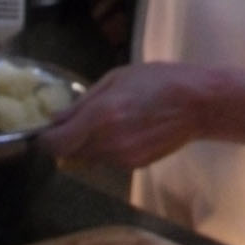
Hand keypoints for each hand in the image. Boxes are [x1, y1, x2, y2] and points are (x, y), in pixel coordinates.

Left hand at [38, 62, 207, 167]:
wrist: (199, 105)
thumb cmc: (158, 80)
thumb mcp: (117, 78)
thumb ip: (84, 102)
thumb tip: (56, 119)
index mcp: (100, 116)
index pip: (55, 144)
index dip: (45, 139)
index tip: (47, 129)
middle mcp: (106, 143)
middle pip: (68, 154)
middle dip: (66, 140)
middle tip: (77, 122)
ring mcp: (121, 158)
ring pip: (87, 158)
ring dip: (87, 144)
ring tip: (107, 122)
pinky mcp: (134, 166)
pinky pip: (107, 160)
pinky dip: (107, 148)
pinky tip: (125, 130)